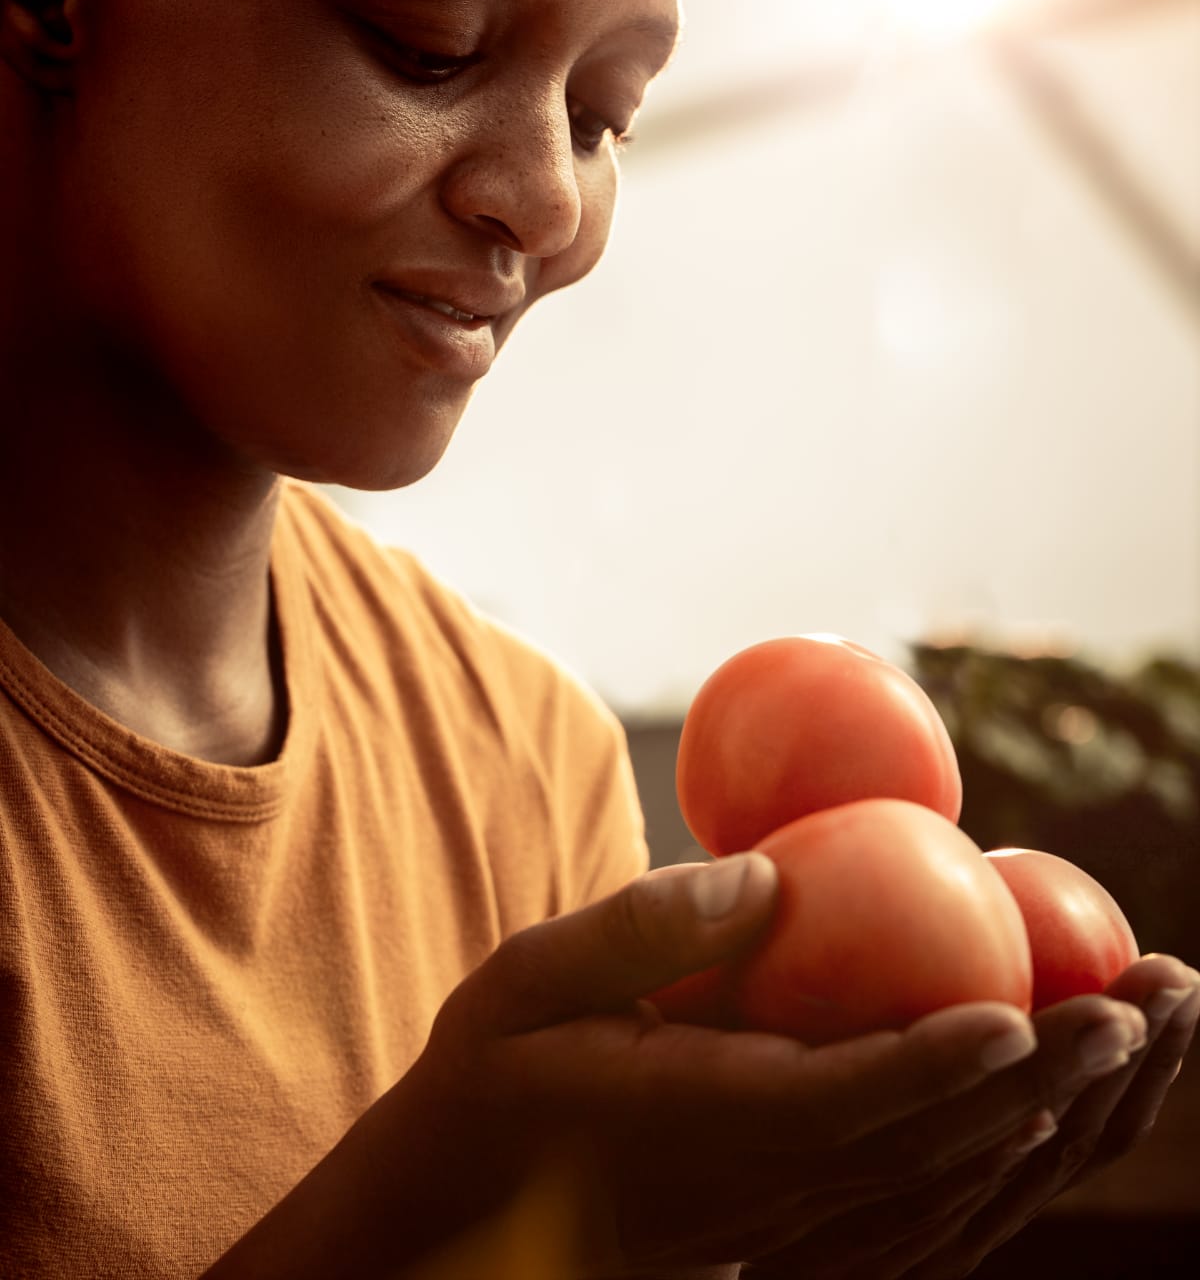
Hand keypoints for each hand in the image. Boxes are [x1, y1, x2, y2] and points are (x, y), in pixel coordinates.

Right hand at [377, 857, 1167, 1277]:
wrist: (470, 1211)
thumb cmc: (494, 1074)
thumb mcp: (524, 981)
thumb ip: (638, 930)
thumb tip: (771, 874)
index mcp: (687, 1127)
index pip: (832, 1105)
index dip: (931, 1068)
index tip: (1019, 1012)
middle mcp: (755, 1196)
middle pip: (926, 1151)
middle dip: (1045, 1080)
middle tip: (1140, 1001)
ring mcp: (784, 1229)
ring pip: (946, 1192)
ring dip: (1055, 1120)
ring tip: (1137, 1038)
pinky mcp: (796, 1234)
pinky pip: (925, 1218)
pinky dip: (1007, 1167)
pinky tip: (1057, 1112)